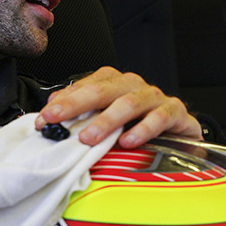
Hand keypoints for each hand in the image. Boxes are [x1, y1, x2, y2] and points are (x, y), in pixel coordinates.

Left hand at [35, 67, 202, 147]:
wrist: (181, 132)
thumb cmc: (141, 124)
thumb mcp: (109, 120)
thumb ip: (83, 114)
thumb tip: (53, 110)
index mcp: (114, 84)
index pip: (85, 86)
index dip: (63, 101)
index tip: (44, 118)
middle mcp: (132, 86)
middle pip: (102, 90)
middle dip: (76, 105)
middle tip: (57, 120)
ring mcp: (154, 98)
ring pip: (128, 103)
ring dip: (106, 121)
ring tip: (89, 137)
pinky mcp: (175, 113)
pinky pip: (159, 118)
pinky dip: (143, 130)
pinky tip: (129, 142)